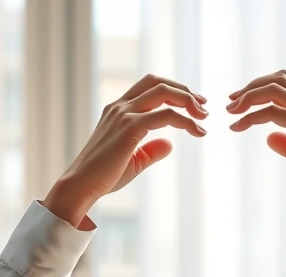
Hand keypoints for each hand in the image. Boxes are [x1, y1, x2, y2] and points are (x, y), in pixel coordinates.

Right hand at [43, 74, 207, 227]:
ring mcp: (124, 115)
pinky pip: (166, 116)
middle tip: (203, 107)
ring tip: (203, 117)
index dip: (174, 90)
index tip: (194, 104)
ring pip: (164, 93)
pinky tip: (196, 131)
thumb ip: (151, 150)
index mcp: (118, 109)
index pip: (150, 86)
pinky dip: (185, 121)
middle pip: (159, 83)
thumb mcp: (133, 160)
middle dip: (185, 91)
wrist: (82, 185)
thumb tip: (169, 144)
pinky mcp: (130, 128)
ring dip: (189, 101)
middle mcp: (121, 107)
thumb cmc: (104, 176)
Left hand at [226, 70, 285, 224]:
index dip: (261, 87)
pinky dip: (252, 116)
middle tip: (231, 102)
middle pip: (277, 80)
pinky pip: (273, 113)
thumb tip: (268, 138)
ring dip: (247, 98)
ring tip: (231, 112)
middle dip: (250, 88)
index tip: (241, 100)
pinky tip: (239, 126)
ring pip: (273, 90)